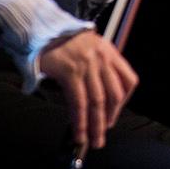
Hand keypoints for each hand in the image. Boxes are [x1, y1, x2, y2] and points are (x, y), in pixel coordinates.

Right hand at [39, 30, 138, 150]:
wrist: (40, 29)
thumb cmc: (61, 41)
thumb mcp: (88, 49)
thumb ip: (96, 68)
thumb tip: (97, 97)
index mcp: (110, 52)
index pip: (129, 80)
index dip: (124, 102)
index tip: (115, 116)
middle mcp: (102, 58)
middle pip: (114, 95)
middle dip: (110, 119)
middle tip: (103, 135)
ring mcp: (87, 65)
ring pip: (97, 102)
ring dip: (95, 125)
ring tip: (93, 140)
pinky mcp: (71, 72)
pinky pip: (78, 102)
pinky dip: (79, 120)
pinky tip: (79, 131)